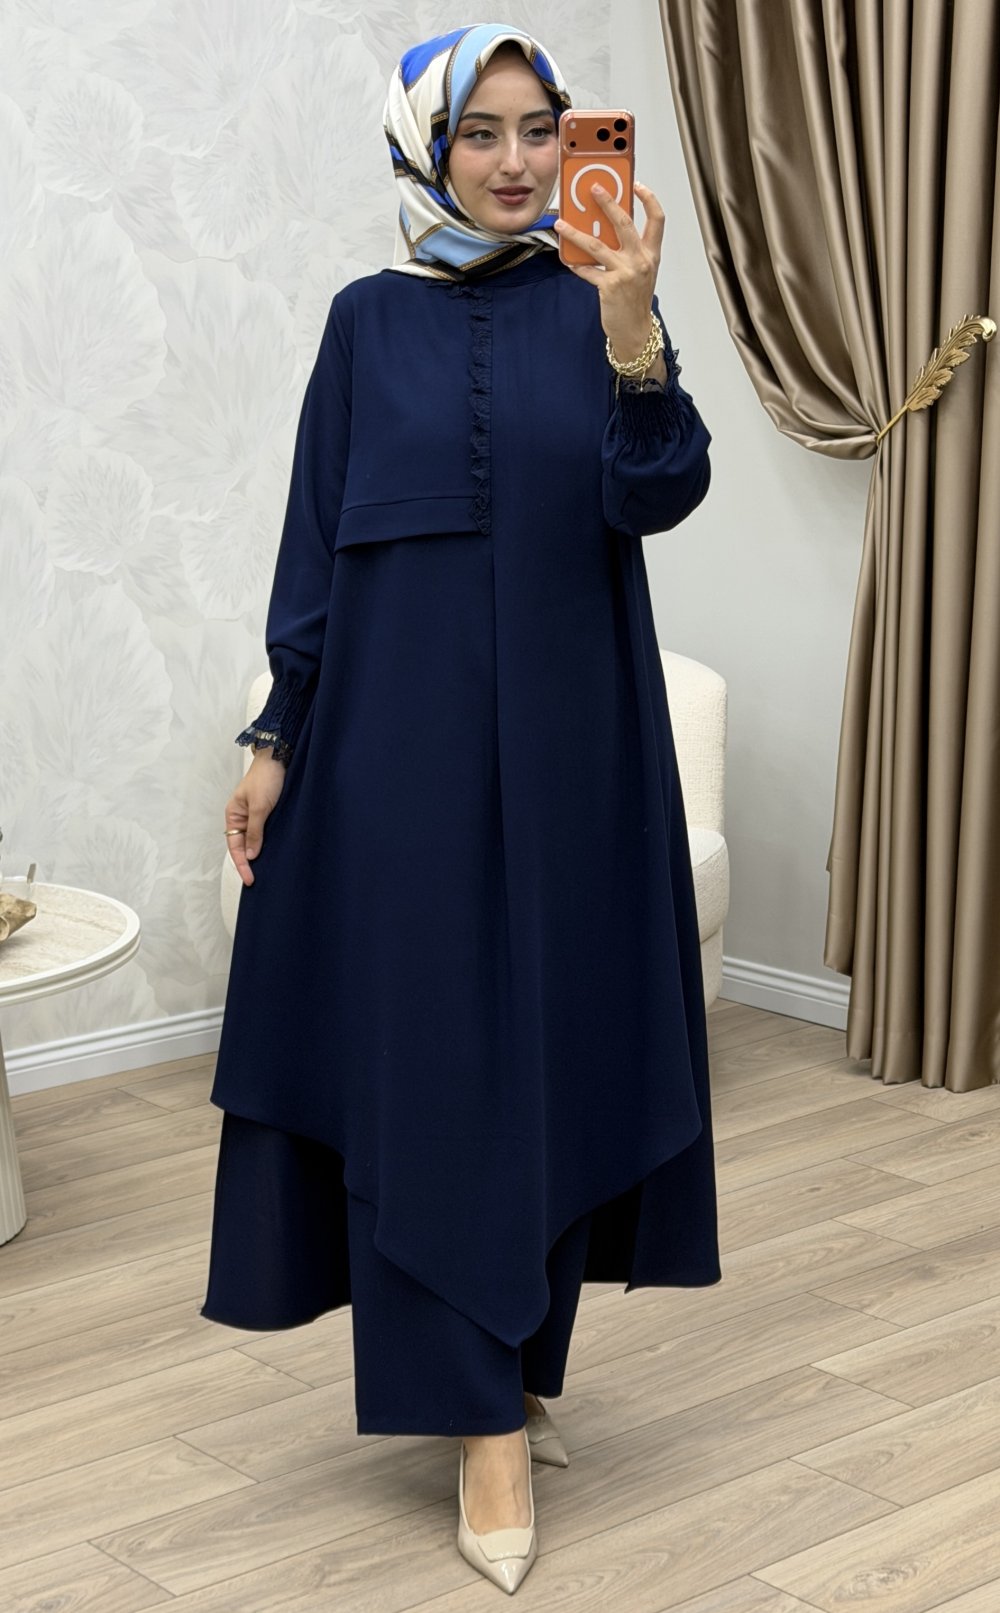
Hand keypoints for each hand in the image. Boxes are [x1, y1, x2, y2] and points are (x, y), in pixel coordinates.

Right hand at [224, 754, 285, 885]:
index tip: (249, 879)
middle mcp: (243, 817)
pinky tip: (274, 853)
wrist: (280, 757)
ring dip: (260, 854)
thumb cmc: (266, 777)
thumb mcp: (260, 807)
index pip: (235, 847)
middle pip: (243, 846)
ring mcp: (256, 815)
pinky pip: (266, 832)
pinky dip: (268, 843)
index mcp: (234, 815)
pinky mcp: (269, 812)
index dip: (242, 865)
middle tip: (257, 880)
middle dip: (249, 863)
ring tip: (266, 872)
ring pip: (255, 840)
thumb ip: (255, 832)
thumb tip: (250, 855)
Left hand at [554, 179, 664, 359]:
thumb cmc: (635, 300)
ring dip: (575, 233)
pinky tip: (568, 259)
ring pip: (596, 245)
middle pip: (624, 223)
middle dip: (607, 202)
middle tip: (594, 189)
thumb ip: (629, 249)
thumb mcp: (640, 271)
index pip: (657, 219)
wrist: (635, 330)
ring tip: (561, 224)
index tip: (637, 185)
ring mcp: (625, 273)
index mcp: (651, 254)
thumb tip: (605, 227)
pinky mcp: (609, 287)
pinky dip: (576, 265)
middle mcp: (640, 260)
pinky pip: (588, 270)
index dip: (649, 199)